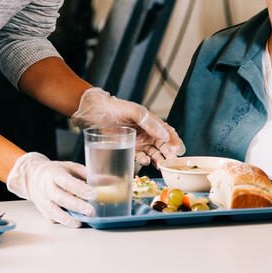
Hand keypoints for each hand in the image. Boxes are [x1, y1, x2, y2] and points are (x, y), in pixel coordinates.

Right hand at [7, 152, 95, 226]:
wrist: (33, 177)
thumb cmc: (56, 171)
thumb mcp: (71, 167)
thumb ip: (89, 174)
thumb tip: (111, 181)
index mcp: (54, 173)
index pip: (67, 181)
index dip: (80, 188)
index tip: (93, 194)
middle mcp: (47, 187)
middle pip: (60, 198)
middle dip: (76, 205)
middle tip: (91, 211)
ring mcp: (43, 200)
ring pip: (53, 210)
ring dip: (67, 218)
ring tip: (81, 221)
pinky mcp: (43, 210)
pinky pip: (52, 217)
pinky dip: (62, 221)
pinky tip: (74, 222)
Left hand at [71, 87, 185, 165]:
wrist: (94, 112)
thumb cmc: (115, 108)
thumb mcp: (135, 111)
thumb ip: (150, 122)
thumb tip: (165, 135)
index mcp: (152, 123)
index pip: (168, 133)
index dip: (175, 142)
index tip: (177, 150)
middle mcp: (147, 133)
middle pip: (164, 146)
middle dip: (169, 154)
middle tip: (171, 161)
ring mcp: (139, 142)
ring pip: (154, 154)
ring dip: (159, 160)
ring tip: (161, 165)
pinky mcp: (129, 149)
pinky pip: (140, 157)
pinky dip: (144, 161)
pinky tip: (146, 161)